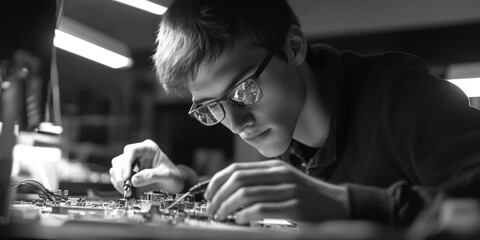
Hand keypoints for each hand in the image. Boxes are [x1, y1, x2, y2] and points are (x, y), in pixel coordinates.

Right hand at [109, 139, 183, 196]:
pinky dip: (119, 185)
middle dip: (120, 174)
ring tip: (127, 191)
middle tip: (125, 187)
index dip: (126, 164)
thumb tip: (134, 180)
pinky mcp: (128, 172)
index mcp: (148, 148)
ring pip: (116, 168)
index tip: (126, 177)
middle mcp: (138, 154)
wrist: (174, 183)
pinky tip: (127, 192)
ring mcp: (131, 163)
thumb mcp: (166, 175)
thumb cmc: (172, 176)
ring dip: (118, 181)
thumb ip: (151, 176)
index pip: (131, 151)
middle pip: (120, 160)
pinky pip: (117, 177)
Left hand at [204, 159, 348, 223]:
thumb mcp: (283, 180)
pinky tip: (239, 220)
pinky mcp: (295, 206)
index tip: (208, 194)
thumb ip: (260, 181)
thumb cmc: (307, 195)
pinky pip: (262, 209)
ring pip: (246, 194)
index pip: (237, 168)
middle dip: (218, 195)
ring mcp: (288, 189)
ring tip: (221, 216)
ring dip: (227, 206)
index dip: (217, 181)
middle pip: (238, 179)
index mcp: (274, 166)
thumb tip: (229, 189)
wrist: (338, 205)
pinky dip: (245, 214)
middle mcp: (280, 174)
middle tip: (211, 209)